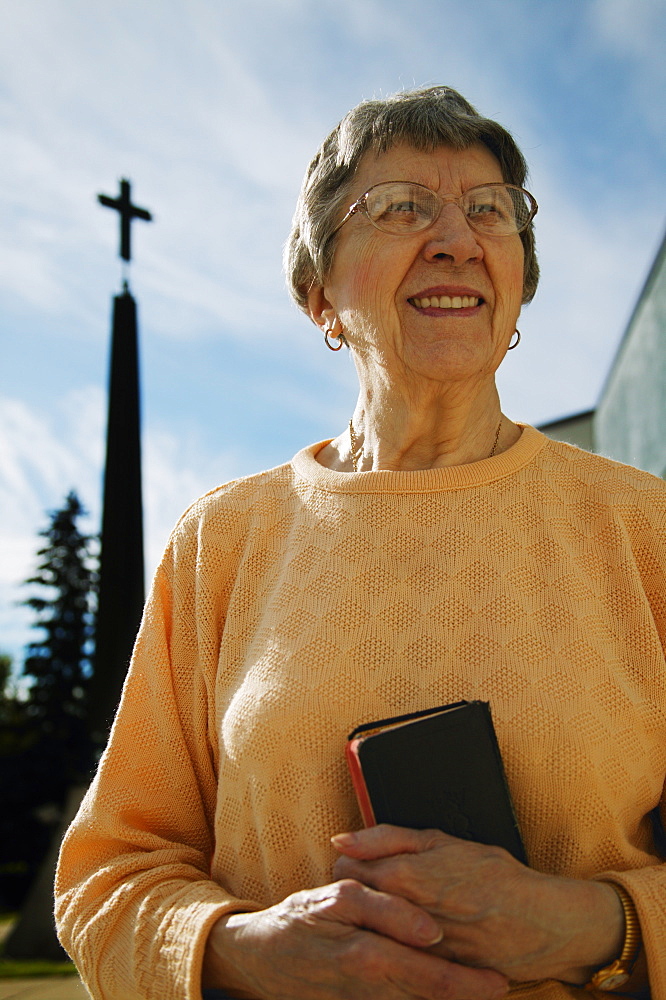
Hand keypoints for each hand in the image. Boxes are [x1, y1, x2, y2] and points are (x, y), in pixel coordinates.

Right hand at [203, 879, 508, 999]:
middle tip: (500, 988)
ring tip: (480, 992)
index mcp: (365, 951)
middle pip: (424, 994)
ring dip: (444, 998)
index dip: (464, 979)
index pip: (425, 970)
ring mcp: (358, 998)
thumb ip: (385, 910)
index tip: (497, 980)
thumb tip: (429, 931)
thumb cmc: (302, 918)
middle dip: (463, 994)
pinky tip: (436, 996)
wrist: (259, 955)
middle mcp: (366, 981)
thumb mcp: (339, 900)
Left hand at [332, 825, 623, 983]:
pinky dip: (396, 948)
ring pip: (370, 932)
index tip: (365, 864)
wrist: (540, 923)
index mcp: (401, 876)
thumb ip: (387, 838)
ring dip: (375, 923)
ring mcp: (412, 948)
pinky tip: (411, 940)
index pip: (344, 869)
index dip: (352, 863)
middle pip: (352, 902)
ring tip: (396, 914)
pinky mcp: (426, 972)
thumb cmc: (494, 877)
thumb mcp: (441, 842)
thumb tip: (342, 839)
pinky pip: (394, 959)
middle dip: (359, 894)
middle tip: (381, 889)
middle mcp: (400, 915)